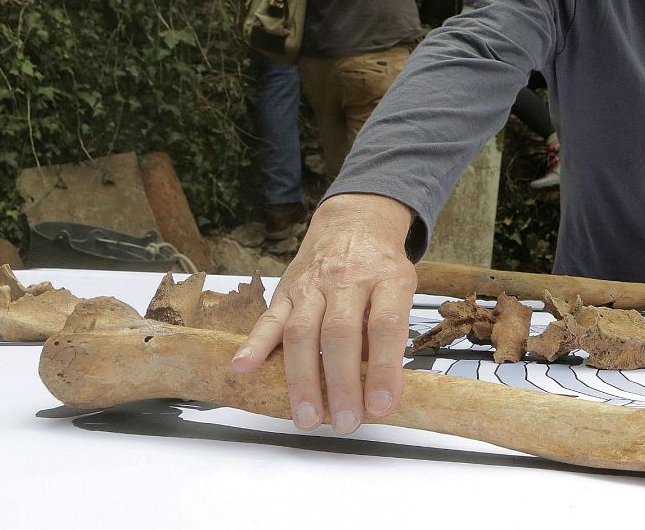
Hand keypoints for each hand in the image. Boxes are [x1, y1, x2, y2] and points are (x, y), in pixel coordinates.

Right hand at [232, 193, 415, 434]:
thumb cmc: (380, 268)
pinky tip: (244, 367)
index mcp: (387, 279)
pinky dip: (254, 344)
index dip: (383, 368)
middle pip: (340, 333)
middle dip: (341, 384)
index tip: (382, 405)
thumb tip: (381, 390)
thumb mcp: (400, 291)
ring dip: (302, 379)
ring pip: (302, 331)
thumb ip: (388, 334)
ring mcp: (313, 285)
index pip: (385, 325)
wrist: (353, 223)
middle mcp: (348, 280)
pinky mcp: (286, 291)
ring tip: (307, 417)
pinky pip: (268, 318)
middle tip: (345, 422)